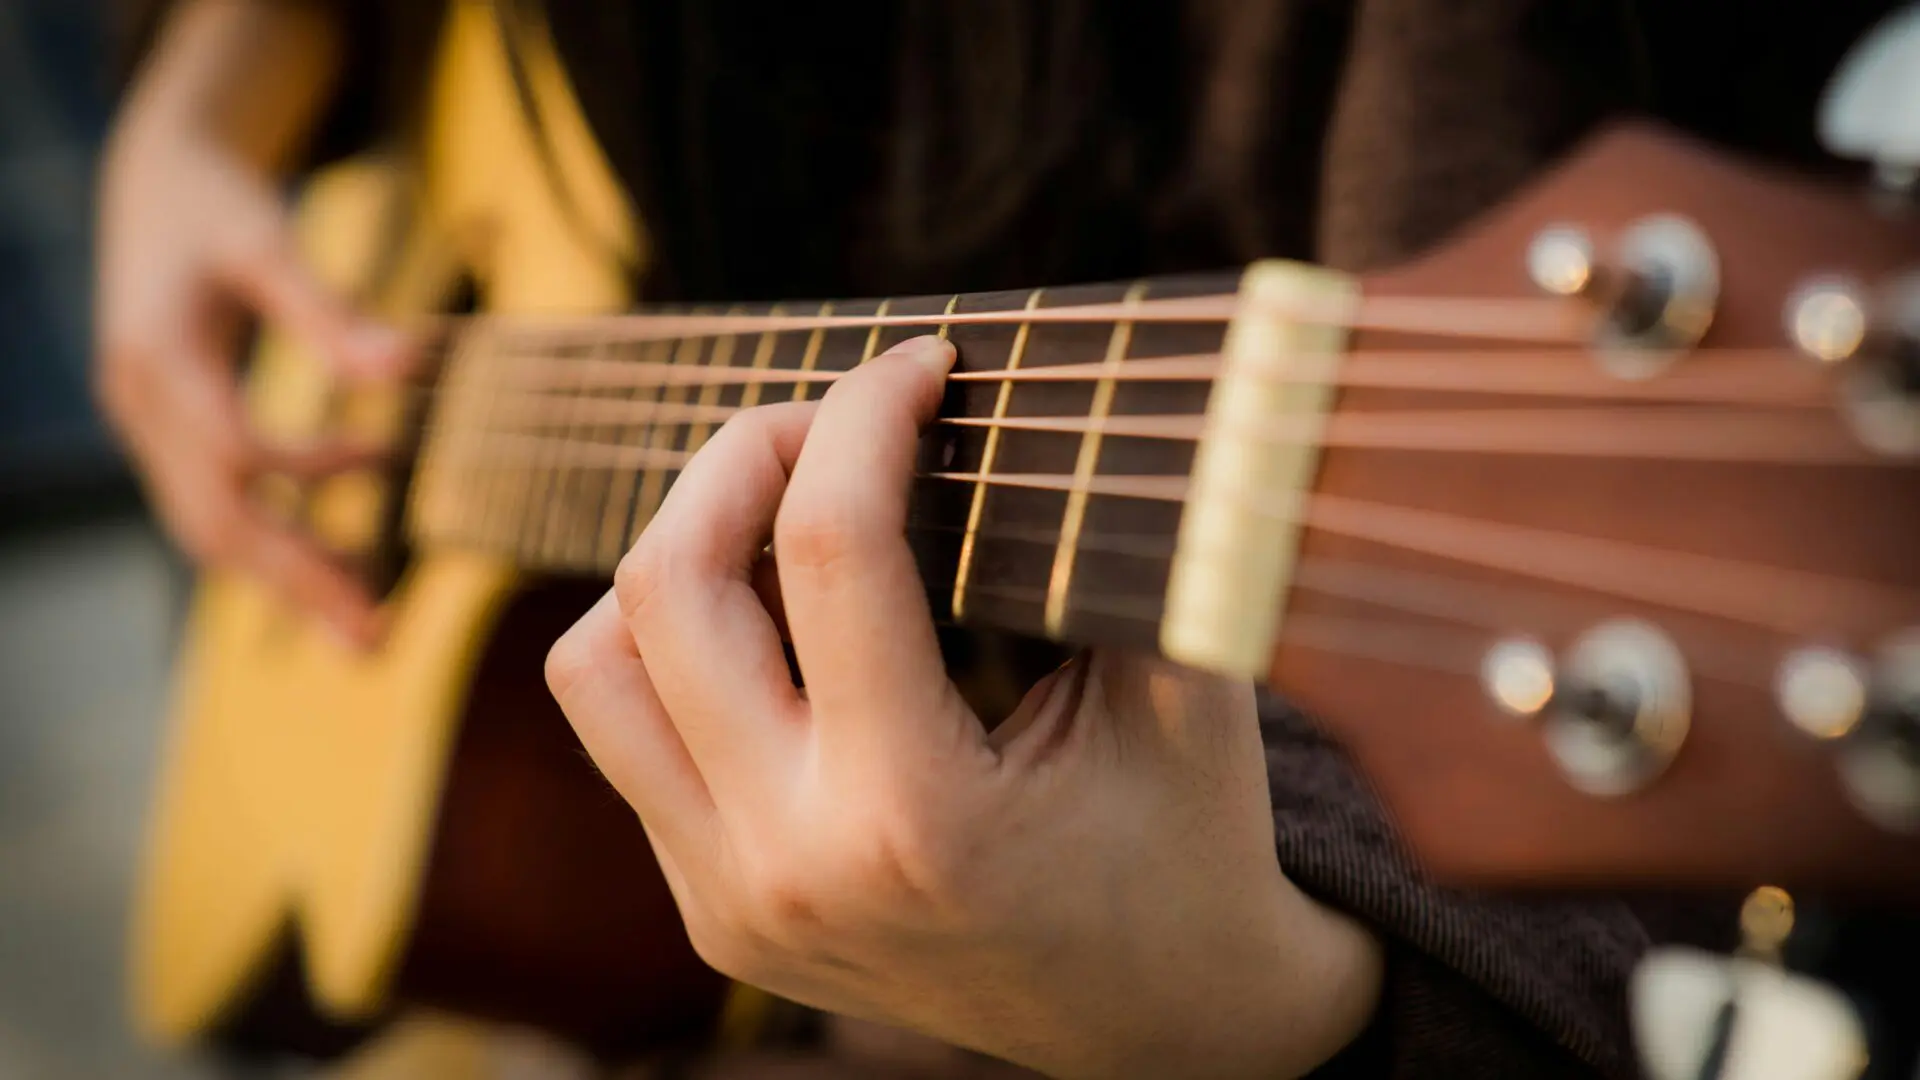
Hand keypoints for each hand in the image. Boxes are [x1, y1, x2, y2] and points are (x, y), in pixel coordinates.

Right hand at [95, 127, 404, 644]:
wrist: (151, 181)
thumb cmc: (214, 201)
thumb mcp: (267, 239)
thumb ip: (328, 309)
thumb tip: (406, 370)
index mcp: (158, 354)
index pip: (230, 450)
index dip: (306, 475)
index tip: (379, 477)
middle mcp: (139, 404)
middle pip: (214, 519)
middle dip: (296, 581)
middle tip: (376, 637)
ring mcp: (145, 427)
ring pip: (209, 528)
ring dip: (287, 578)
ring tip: (367, 621)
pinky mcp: (166, 435)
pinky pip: (214, 508)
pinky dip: (276, 539)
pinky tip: (342, 554)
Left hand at [547, 336, 1383, 1077]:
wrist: (1161, 1026)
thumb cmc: (1190, 848)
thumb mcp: (1188, 694)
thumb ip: (1120, 548)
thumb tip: (1054, 395)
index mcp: (916, 815)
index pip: (830, 547)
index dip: (866, 413)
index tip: (920, 364)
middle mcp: (789, 867)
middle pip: (668, 588)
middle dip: (743, 453)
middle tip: (833, 418)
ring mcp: (732, 901)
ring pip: (596, 667)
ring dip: (674, 556)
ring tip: (779, 515)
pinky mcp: (712, 913)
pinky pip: (628, 739)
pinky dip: (681, 649)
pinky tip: (782, 622)